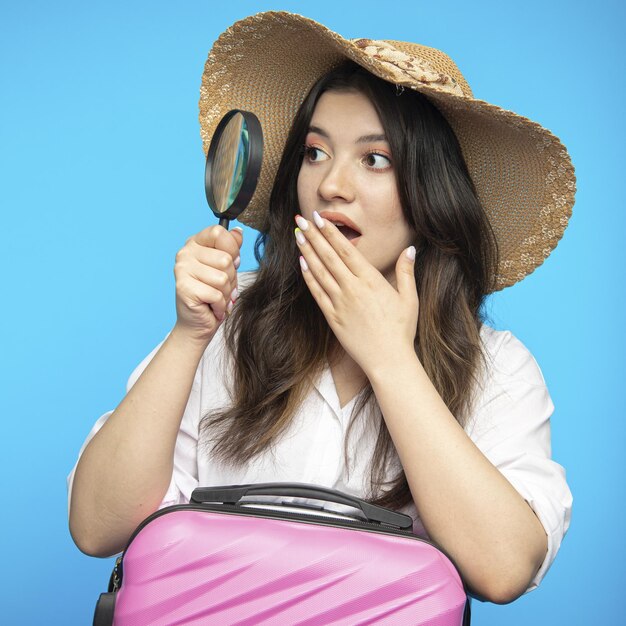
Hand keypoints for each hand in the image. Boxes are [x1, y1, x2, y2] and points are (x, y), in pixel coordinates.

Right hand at [173, 225, 242, 342]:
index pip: (218, 232)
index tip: (231, 262)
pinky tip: (212, 307)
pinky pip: (217, 295)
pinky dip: (220, 305)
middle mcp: (185, 253)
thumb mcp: (226, 269)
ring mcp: (182, 270)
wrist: (197, 324)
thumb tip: (238, 232)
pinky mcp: (184, 288)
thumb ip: (231, 249)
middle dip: (231, 279)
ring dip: (226, 294)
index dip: (232, 248)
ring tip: (217, 298)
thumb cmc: (213, 295)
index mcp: (195, 243)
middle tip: (221, 288)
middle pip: (225, 259)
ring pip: (223, 278)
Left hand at [294, 212, 417, 375]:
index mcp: (371, 281)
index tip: (320, 218)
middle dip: (314, 236)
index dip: (331, 233)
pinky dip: (308, 277)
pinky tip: (301, 264)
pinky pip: (317, 293)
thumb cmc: (401, 330)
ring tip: (298, 236)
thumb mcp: (409, 299)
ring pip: (319, 272)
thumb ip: (406, 272)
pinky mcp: (332, 318)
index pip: (347, 250)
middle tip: (301, 220)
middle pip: (329, 257)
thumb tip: (410, 249)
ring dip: (307, 252)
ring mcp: (340, 303)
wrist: (388, 360)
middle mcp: (353, 289)